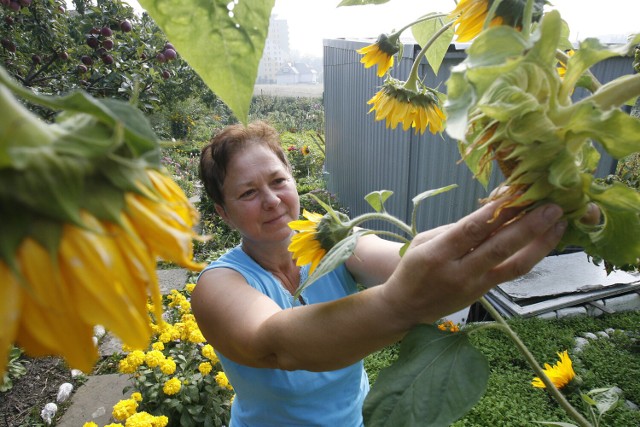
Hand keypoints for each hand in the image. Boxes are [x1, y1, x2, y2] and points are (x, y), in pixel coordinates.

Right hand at [382, 200, 566, 323]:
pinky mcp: (485, 293)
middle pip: (498, 247)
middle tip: (551, 207)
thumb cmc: (413, 269)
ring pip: (513, 264)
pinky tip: (545, 242)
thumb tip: (491, 211)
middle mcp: (459, 272)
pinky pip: (512, 273)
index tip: (518, 193)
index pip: (472, 230)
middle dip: (528, 226)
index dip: (497, 212)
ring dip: (539, 243)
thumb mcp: (423, 241)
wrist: (407, 308)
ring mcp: (475, 285)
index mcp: (437, 254)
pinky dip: (531, 256)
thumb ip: (455, 228)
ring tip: (559, 223)